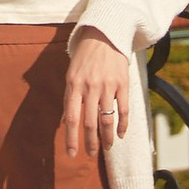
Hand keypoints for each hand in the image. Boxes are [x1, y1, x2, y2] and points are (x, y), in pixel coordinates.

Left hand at [61, 26, 128, 158]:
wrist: (104, 34)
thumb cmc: (84, 57)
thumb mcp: (71, 75)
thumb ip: (69, 98)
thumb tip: (65, 123)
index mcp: (74, 85)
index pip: (72, 118)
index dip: (72, 139)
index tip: (72, 154)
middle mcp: (90, 87)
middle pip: (90, 123)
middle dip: (90, 143)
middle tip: (90, 154)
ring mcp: (107, 85)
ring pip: (107, 119)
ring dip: (107, 137)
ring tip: (107, 147)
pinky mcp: (123, 83)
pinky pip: (123, 109)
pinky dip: (123, 125)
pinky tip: (121, 134)